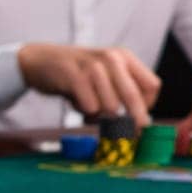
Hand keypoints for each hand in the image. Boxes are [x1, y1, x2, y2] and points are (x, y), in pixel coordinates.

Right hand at [17, 43, 160, 125]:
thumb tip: (141, 123)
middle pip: (134, 96)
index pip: (151, 85)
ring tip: (88, 106)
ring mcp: (93, 65)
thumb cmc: (78, 74)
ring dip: (101, 116)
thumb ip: (121, 93)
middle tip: (133, 135)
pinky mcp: (74, 75)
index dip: (148, 105)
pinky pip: (89, 106)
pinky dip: (85, 112)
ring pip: (111, 106)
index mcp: (125, 57)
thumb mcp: (105, 76)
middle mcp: (113, 58)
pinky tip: (75, 102)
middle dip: (135, 120)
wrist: (40, 60)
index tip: (138, 117)